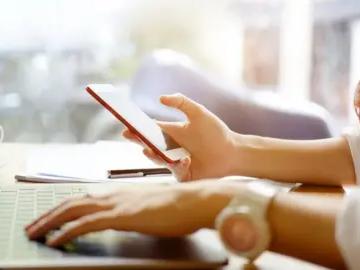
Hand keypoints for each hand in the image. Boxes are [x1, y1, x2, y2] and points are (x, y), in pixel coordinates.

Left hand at [25, 181, 239, 247]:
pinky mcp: (120, 216)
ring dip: (49, 222)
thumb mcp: (148, 207)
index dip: (61, 208)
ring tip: (34, 233)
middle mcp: (111, 195)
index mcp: (117, 193)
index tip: (48, 217)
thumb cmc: (177, 206)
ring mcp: (115, 204)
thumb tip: (122, 218)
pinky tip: (55, 240)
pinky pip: (85, 224)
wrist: (193, 200)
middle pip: (70, 202)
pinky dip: (66, 231)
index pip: (82, 199)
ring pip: (72, 210)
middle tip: (31, 227)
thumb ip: (131, 211)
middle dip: (48, 215)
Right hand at [123, 93, 237, 181]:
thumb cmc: (216, 132)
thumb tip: (160, 98)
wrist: (233, 152)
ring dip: (153, 155)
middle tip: (131, 138)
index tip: (126, 128)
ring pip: (158, 161)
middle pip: (149, 146)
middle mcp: (170, 148)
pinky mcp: (183, 175)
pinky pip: (175, 172)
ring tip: (148, 150)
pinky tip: (187, 160)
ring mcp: (175, 163)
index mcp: (171, 133)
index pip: (150, 131)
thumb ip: (181, 102)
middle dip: (139, 142)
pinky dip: (179, 166)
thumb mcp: (198, 113)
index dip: (137, 130)